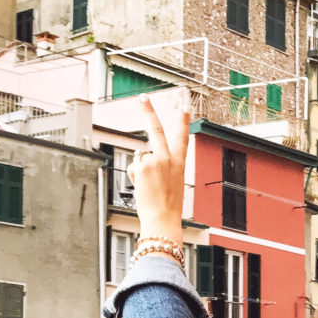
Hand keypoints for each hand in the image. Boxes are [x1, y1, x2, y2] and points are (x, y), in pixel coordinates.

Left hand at [132, 97, 187, 241]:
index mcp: (179, 163)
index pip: (183, 137)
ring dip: (141, 170)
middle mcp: (168, 159)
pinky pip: (134, 166)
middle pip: (157, 129)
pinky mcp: (142, 167)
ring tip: (150, 187)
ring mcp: (154, 161)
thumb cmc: (167, 206)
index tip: (184, 106)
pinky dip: (135, 177)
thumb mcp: (171, 182)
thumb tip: (142, 157)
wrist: (162, 219)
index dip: (183, 120)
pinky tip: (143, 187)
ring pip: (142, 158)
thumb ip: (160, 166)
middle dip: (149, 111)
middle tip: (143, 97)